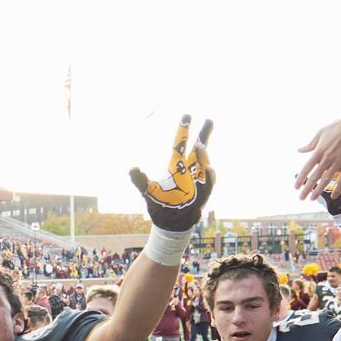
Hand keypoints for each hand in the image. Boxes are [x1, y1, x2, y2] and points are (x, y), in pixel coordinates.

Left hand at [130, 115, 214, 230]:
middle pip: (198, 150)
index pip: (180, 145)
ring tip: (200, 145)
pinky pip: (207, 185)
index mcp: (176, 167)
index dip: (183, 131)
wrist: (170, 225)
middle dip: (203, 135)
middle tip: (208, 120)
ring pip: (204, 165)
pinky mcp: (202, 195)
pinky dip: (208, 177)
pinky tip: (208, 169)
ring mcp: (197, 182)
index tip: (186, 115)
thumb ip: (139, 180)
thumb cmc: (159, 206)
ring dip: (203, 155)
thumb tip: (132, 168)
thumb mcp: (147, 192)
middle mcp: (189, 171)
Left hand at [295, 91, 340, 199]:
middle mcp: (327, 157)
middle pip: (315, 177)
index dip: (300, 179)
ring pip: (327, 180)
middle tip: (301, 198)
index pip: (307, 168)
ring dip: (318, 191)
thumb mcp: (321, 132)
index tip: (296, 187)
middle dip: (307, 189)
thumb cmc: (338, 126)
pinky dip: (337, 188)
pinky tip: (334, 196)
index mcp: (319, 150)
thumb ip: (311, 144)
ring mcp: (339, 161)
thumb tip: (300, 150)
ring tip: (312, 199)